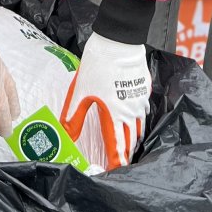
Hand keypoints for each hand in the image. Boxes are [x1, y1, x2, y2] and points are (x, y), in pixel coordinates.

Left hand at [60, 33, 149, 169]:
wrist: (119, 40)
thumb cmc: (98, 64)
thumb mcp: (81, 91)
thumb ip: (74, 116)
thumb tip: (67, 135)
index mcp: (114, 114)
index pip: (116, 146)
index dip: (115, 161)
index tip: (114, 171)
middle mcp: (131, 111)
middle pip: (130, 140)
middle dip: (126, 153)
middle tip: (122, 163)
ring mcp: (140, 100)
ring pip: (140, 126)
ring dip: (134, 139)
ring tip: (129, 147)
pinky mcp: (143, 88)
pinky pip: (143, 111)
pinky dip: (139, 121)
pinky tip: (136, 120)